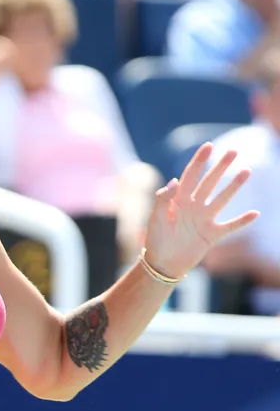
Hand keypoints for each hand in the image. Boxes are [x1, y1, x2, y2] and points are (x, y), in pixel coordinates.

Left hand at [142, 143, 259, 278]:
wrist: (162, 264)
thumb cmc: (155, 240)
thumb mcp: (156, 218)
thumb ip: (163, 199)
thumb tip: (174, 180)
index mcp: (178, 201)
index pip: (190, 176)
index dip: (199, 161)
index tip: (208, 146)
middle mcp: (193, 207)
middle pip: (209, 183)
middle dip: (220, 167)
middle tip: (233, 151)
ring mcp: (204, 220)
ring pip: (222, 199)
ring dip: (234, 186)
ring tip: (246, 171)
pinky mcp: (212, 235)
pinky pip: (230, 226)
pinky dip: (242, 221)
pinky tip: (255, 213)